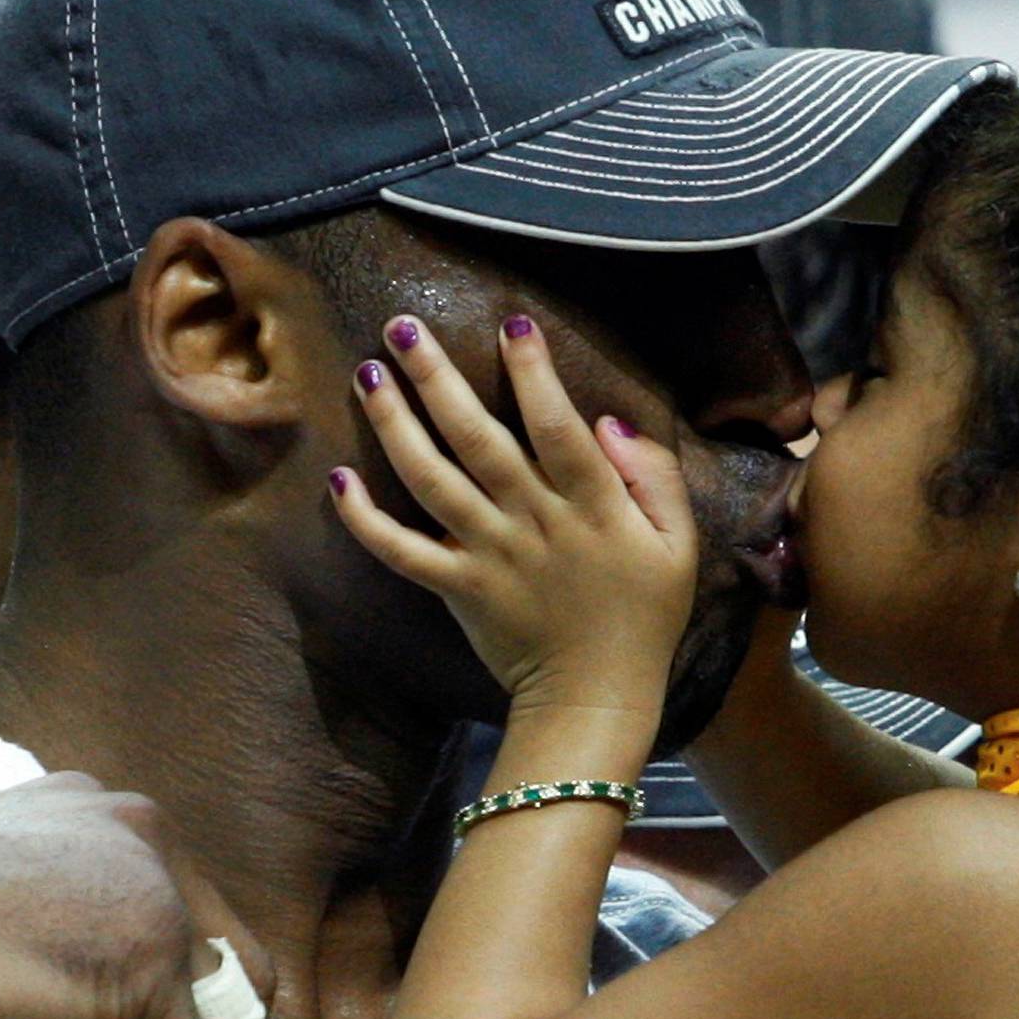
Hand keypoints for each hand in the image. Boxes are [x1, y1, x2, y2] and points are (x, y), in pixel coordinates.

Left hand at [331, 314, 696, 720]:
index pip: (556, 425)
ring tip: (367, 375)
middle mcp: (534, 522)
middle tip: (403, 327)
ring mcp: (489, 555)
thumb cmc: (644, 615)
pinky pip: (402, 552)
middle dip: (437, 378)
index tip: (511, 322)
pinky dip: (365, 521)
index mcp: (592, 505)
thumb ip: (652, 477)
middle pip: (477, 438)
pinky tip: (339, 480)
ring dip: (395, 426)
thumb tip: (606, 422)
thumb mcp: (678, 543)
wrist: (597, 697)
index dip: (533, 372)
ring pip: (432, 481)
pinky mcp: (457, 589)